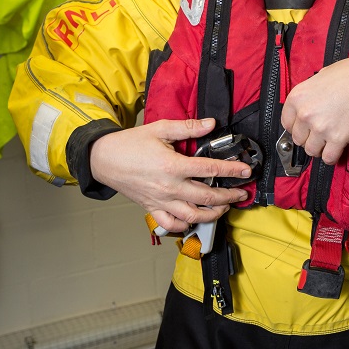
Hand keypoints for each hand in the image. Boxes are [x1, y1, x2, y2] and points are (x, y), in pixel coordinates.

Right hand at [90, 118, 250, 233]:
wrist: (103, 159)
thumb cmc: (130, 143)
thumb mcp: (160, 128)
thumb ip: (188, 127)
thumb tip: (211, 124)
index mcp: (172, 166)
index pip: (210, 170)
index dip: (231, 171)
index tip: (246, 171)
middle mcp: (169, 187)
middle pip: (206, 197)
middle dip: (228, 196)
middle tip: (241, 193)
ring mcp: (160, 201)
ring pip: (193, 216)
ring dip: (213, 214)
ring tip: (224, 207)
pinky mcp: (152, 208)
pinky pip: (172, 224)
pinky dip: (186, 225)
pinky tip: (196, 219)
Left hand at [281, 55, 348, 165]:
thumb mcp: (318, 78)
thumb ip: (308, 96)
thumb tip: (305, 108)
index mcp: (297, 97)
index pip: (286, 124)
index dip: (297, 127)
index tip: (304, 128)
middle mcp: (305, 114)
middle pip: (298, 139)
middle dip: (308, 138)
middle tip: (319, 133)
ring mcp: (321, 127)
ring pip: (311, 151)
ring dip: (319, 148)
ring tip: (328, 141)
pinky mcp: (338, 138)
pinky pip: (329, 158)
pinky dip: (332, 157)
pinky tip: (336, 150)